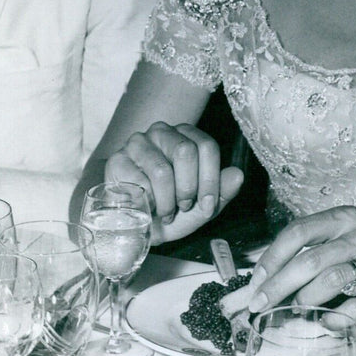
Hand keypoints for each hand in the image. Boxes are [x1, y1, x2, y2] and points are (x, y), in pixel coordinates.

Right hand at [104, 121, 243, 243]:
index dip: (210, 179)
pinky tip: (146, 208)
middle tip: (184, 207)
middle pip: (185, 151)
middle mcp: (162, 132)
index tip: (208, 206)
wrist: (135, 224)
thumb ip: (222, 191)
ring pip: (161, 170)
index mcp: (187, 136)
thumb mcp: (202, 206)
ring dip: (167, 201)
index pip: (206, 146)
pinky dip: (147, 203)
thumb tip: (238, 175)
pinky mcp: (117, 160)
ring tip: (166, 212)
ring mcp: (137, 143)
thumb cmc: (171, 210)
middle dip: (188, 188)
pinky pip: (138, 182)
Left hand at [245, 206, 355, 326]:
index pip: (298, 232)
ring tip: (297, 308)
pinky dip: (335, 318)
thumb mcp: (337, 245)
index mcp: (342, 219)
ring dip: (306, 299)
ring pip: (331, 280)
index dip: (272, 258)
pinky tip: (327, 321)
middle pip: (310, 259)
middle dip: (279, 286)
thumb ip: (303, 256)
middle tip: (259, 306)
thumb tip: (258, 283)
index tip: (255, 283)